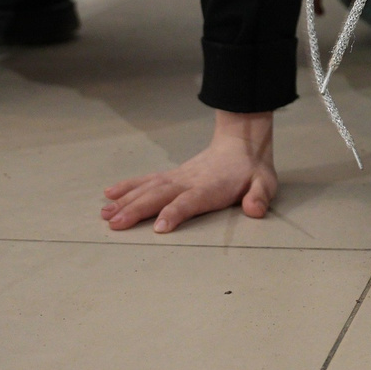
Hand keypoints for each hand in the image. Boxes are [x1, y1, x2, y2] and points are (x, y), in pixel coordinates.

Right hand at [102, 110, 275, 232]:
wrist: (241, 143)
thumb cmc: (252, 170)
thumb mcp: (265, 183)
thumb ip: (259, 196)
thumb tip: (254, 210)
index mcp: (210, 187)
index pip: (189, 201)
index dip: (175, 213)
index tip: (159, 227)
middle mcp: (188, 181)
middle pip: (159, 195)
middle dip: (137, 210)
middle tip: (115, 224)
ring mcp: (177, 177)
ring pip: (148, 188)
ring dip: (126, 201)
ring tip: (105, 214)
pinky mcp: (171, 175)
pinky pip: (146, 180)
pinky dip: (127, 186)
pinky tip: (109, 195)